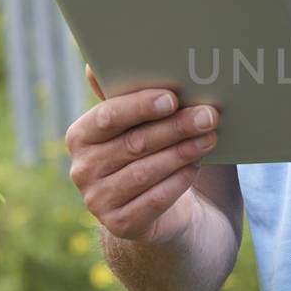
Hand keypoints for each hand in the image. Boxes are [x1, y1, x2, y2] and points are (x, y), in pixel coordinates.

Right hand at [66, 63, 219, 243]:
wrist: (155, 208)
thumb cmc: (148, 152)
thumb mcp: (137, 124)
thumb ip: (125, 96)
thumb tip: (97, 65)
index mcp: (80, 136)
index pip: (107, 117)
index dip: (139, 106)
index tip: (172, 97)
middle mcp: (81, 169)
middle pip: (134, 143)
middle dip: (175, 127)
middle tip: (208, 115)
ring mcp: (97, 201)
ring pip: (146, 171)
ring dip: (182, 152)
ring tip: (210, 138)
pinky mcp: (119, 225)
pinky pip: (154, 200)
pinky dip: (178, 180)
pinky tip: (196, 166)